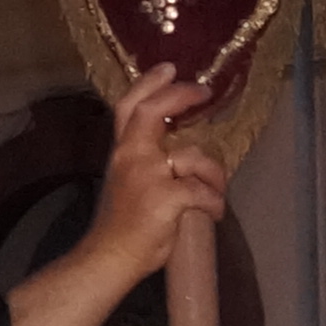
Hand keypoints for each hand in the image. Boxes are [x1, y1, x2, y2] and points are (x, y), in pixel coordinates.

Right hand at [87, 64, 234, 285]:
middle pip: (153, 110)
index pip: (130, 106)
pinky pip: (205, 192)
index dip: (150, 83)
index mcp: (121, 152)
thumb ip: (145, 161)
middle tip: (202, 91)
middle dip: (180, 95)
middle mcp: (131, 156)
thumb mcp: (127, 182)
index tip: (169, 68)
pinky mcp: (166, 197)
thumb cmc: (121, 226)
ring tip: (215, 193)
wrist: (109, 257)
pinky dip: (215, 203)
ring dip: (214, 175)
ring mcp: (148, 175)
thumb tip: (176, 151)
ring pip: (194, 156)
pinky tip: (213, 213)